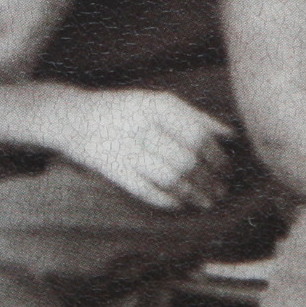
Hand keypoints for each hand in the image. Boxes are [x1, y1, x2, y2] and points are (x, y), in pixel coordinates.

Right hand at [36, 88, 233, 211]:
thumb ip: (194, 116)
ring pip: (170, 178)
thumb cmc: (126, 110)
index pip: (197, 135)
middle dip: (209, 179)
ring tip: (207, 201)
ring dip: (193, 193)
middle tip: (221, 189)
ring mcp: (126, 149)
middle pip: (186, 159)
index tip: (227, 168)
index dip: (216, 156)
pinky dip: (168, 200)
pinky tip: (181, 204)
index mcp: (157, 106)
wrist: (75, 117)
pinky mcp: (113, 170)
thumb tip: (230, 135)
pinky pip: (147, 190)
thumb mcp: (158, 102)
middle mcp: (142, 126)